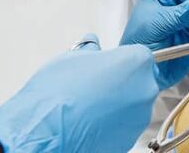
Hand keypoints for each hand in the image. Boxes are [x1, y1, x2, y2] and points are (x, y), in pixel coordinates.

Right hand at [0, 39, 157, 152]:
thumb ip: (90, 48)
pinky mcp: (129, 141)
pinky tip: (91, 122)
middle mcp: (144, 90)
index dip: (120, 61)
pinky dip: (112, 124)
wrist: (44, 134)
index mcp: (136, 63)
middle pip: (139, 81)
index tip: (107, 66)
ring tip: (89, 106)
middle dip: (121, 82)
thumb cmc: (56, 96)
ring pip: (133, 105)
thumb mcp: (72, 57)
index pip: (139, 56)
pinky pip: (124, 126)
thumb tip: (92, 46)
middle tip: (96, 86)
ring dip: (117, 105)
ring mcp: (139, 118)